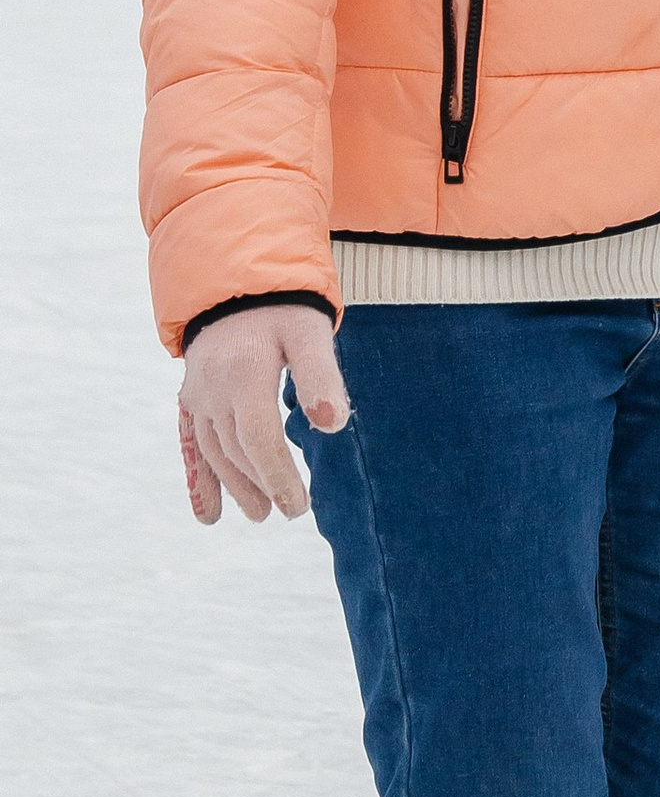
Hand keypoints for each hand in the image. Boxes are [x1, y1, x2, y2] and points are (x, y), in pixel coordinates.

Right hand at [179, 306, 350, 524]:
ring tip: (259, 513)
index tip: (298, 506)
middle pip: (236, 450)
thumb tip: (331, 425)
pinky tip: (206, 514)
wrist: (237, 282)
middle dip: (262, 485)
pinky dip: (197, 480)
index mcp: (244, 374)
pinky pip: (191, 444)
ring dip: (235, 486)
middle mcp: (213, 388)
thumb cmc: (283, 308)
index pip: (259, 438)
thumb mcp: (310, 332)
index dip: (277, 475)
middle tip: (290, 511)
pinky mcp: (191, 398)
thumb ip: (321, 376)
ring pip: (214, 451)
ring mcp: (198, 394)